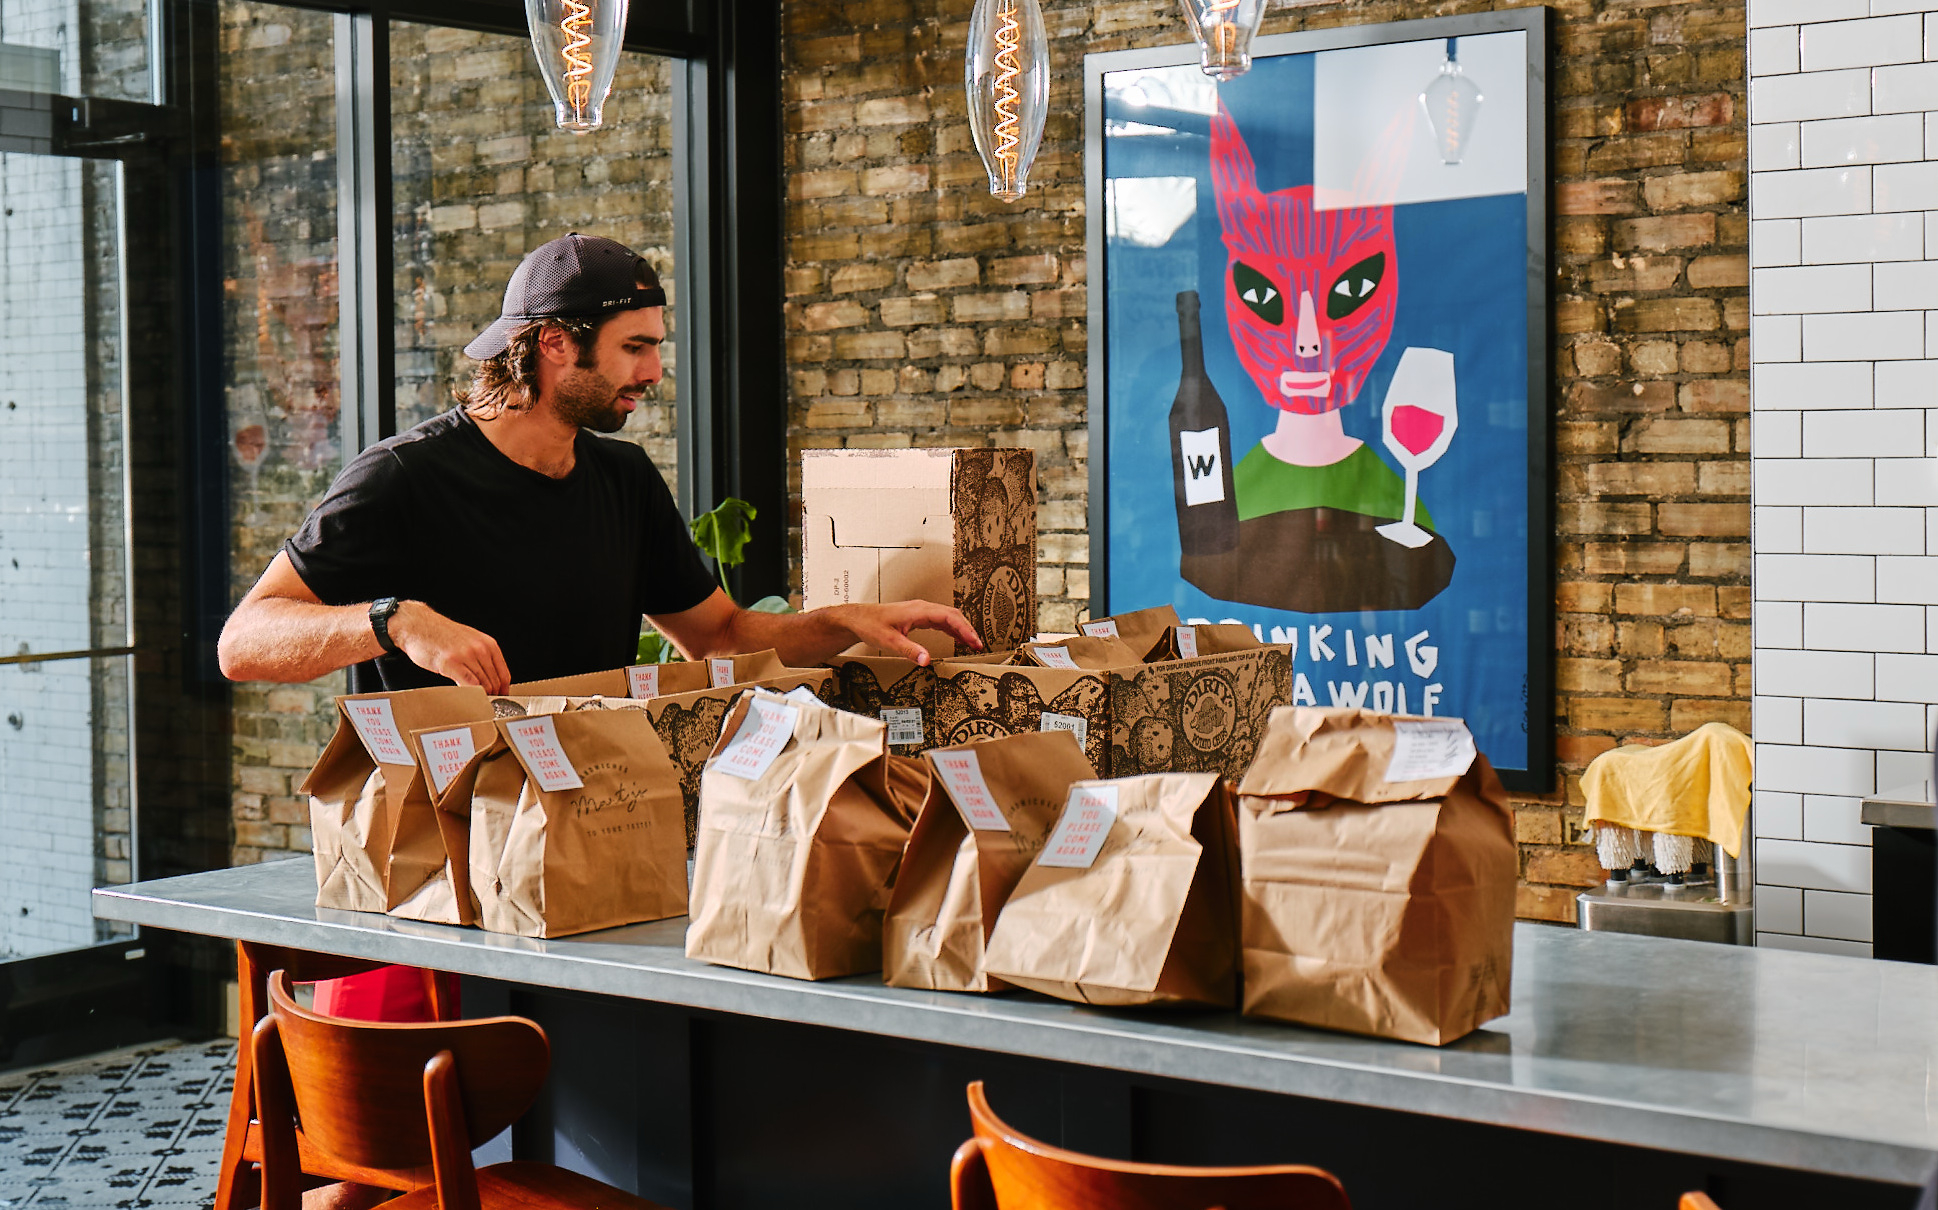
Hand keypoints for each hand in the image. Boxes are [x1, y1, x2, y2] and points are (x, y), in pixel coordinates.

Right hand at [387, 601, 512, 693]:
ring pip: (483, 684)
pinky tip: (468, 699)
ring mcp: (466, 656)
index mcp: (488, 644)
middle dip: (492, 697)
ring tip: (478, 705)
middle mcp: (480, 649)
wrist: (417, 625)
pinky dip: (471, 695)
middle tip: (488, 706)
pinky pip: (468, 684)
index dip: (503, 691)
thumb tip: (491, 678)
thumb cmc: (440, 634)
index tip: (500, 700)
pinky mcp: (451, 663)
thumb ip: (482, 657)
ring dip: (482, 698)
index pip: (504, 674)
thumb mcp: (470, 640)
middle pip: (494, 682)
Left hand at [838, 601, 983, 665]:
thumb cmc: (871, 625)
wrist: (858, 619)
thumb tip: (927, 660)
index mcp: (919, 610)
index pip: (949, 617)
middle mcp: (922, 608)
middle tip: (978, 645)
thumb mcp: (890, 641)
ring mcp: (920, 611)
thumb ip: (910, 651)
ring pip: (948, 617)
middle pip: (953, 615)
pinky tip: (957, 638)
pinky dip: (951, 629)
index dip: (964, 629)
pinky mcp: (917, 617)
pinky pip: (940, 620)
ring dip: (961, 629)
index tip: (974, 641)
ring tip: (972, 643)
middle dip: (967, 630)